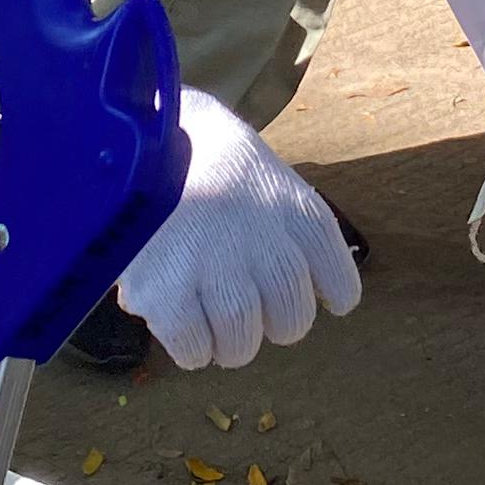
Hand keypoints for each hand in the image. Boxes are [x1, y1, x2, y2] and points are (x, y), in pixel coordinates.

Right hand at [115, 89, 362, 369]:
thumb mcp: (272, 182)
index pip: (341, 290)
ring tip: (211, 315)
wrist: (143, 136)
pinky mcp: (163, 289)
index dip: (327, 298)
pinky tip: (180, 319)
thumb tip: (323, 298)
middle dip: (272, 325)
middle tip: (247, 305)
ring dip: (230, 343)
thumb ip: (298, 237)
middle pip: (291, 322)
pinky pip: (193, 349)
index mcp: (298, 214)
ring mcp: (211, 265)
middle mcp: (262, 240)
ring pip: (241, 343)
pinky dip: (192, 348)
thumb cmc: (213, 168)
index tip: (308, 291)